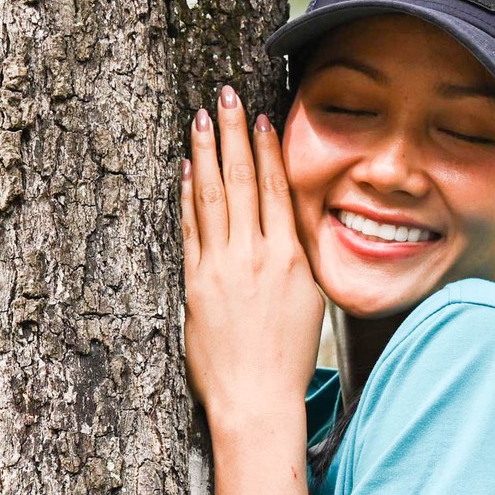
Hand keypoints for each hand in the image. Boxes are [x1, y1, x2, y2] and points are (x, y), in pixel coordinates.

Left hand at [180, 84, 323, 424]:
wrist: (256, 399)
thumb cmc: (284, 358)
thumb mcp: (308, 301)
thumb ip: (296, 260)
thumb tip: (287, 229)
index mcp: (290, 257)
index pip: (278, 189)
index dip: (268, 149)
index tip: (262, 115)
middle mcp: (257, 255)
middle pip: (245, 180)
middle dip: (235, 133)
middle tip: (226, 94)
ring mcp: (223, 267)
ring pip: (215, 197)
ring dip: (208, 153)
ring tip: (203, 117)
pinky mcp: (196, 284)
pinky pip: (191, 230)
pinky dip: (189, 197)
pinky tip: (186, 170)